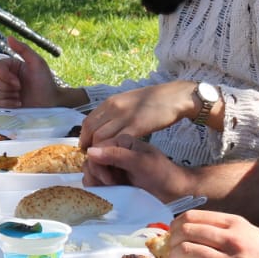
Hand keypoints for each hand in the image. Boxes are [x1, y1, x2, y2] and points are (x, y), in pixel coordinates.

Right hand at [0, 37, 61, 108]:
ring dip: (6, 96)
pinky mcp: (3, 102)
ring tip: (19, 96)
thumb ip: (23, 49)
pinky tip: (18, 103)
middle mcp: (4, 77)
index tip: (17, 82)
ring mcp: (3, 90)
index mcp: (11, 66)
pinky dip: (7, 104)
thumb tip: (9, 37)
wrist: (50, 102)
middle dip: (6, 88)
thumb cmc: (45, 82)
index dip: (4, 76)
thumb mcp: (37, 63)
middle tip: (20, 90)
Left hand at [78, 81, 196, 147]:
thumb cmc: (153, 101)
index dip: (84, 137)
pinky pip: (117, 141)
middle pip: (91, 131)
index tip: (87, 148)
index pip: (88, 122)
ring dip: (99, 150)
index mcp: (110, 102)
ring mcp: (124, 116)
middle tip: (93, 157)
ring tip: (103, 160)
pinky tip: (115, 157)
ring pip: (101, 137)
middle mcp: (114, 108)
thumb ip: (114, 112)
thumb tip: (103, 125)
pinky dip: (112, 150)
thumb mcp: (128, 102)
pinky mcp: (136, 126)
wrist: (173, 97)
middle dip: (89, 146)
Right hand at [82, 134, 195, 199]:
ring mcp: (114, 167)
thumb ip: (117, 156)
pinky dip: (100, 189)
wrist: (175, 191)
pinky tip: (112, 193)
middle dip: (98, 175)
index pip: (95, 150)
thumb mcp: (141, 163)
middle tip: (113, 185)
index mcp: (120, 142)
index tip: (110, 180)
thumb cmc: (162, 174)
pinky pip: (97, 183)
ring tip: (114, 189)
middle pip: (90, 162)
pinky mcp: (114, 181)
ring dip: (98, 184)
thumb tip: (89, 151)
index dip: (98, 166)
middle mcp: (114, 153)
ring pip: (91, 173)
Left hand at [168, 210, 258, 257]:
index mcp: (237, 225)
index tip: (174, 234)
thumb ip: (230, 231)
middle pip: (187, 232)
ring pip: (188, 253)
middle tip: (172, 251)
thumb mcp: (254, 235)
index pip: (194, 217)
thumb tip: (199, 230)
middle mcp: (233, 241)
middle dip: (173, 241)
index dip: (177, 225)